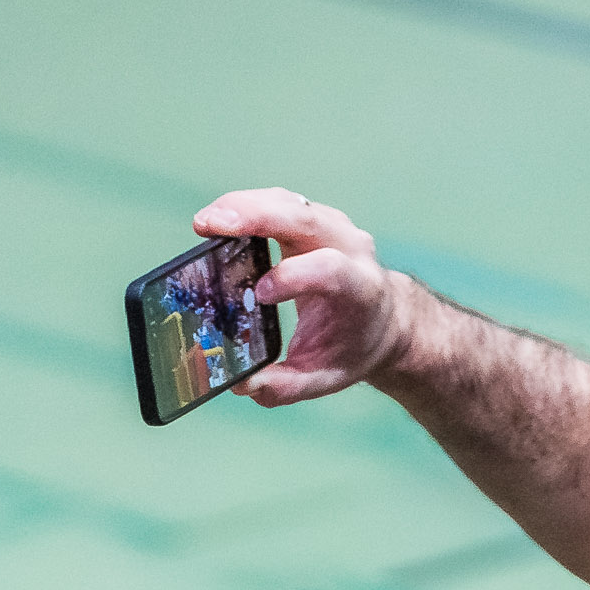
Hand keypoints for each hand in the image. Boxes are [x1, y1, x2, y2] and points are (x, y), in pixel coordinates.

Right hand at [194, 190, 411, 405]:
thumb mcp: (326, 376)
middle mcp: (351, 247)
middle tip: (209, 227)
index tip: (258, 294)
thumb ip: (285, 386)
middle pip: (305, 218)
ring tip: (205, 223)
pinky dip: (246, 207)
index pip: (329, 268)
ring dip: (243, 207)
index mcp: (360, 287)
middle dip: (256, 218)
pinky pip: (279, 203)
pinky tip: (219, 220)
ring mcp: (332, 226)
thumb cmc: (351, 347)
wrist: (384, 319)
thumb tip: (242, 385)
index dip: (292, 275)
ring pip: (288, 203)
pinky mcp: (312, 217)